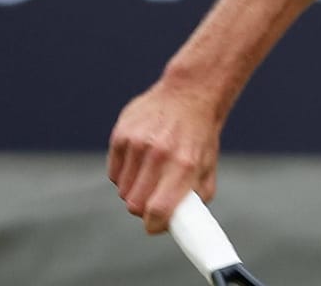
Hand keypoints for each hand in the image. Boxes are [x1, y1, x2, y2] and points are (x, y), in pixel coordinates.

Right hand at [107, 79, 223, 233]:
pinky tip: (139, 161)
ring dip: (134, 190)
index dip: (154, 224)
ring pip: (123, 191)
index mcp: (184, 165)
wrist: (188, 95)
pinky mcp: (121, 134)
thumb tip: (179, 225)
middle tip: (152, 198)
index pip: (158, 210)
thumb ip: (194, 200)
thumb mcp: (207, 169)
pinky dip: (124, 174)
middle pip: (135, 204)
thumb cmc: (199, 137)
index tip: (155, 224)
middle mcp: (159, 153)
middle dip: (143, 208)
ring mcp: (137, 142)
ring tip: (149, 174)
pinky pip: (114, 173)